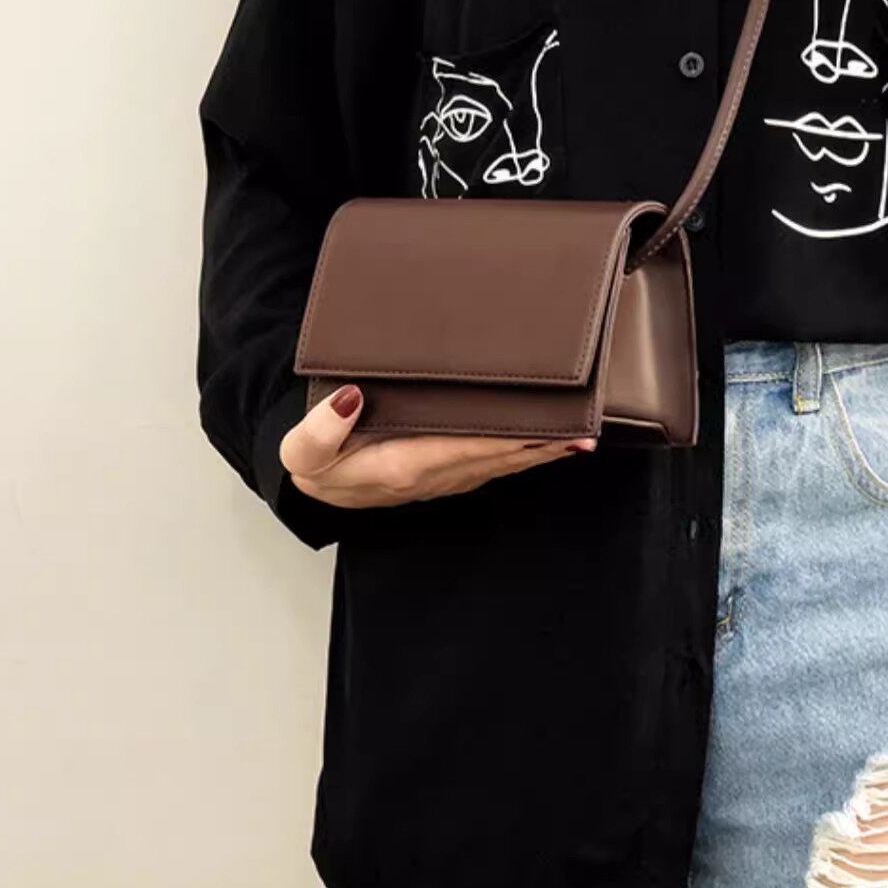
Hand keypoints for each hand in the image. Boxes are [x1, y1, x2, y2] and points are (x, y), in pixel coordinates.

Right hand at [279, 384, 595, 507]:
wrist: (319, 488)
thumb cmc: (318, 463)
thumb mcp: (302, 451)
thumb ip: (321, 430)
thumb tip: (349, 399)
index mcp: (406, 464)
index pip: (468, 448)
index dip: (510, 441)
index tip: (546, 432)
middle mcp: (436, 475)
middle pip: (499, 458)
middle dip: (542, 447)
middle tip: (584, 431)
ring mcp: (447, 477)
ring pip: (504, 463)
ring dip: (542, 452)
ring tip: (581, 436)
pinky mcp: (451, 473)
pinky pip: (496, 463)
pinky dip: (526, 453)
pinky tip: (550, 443)